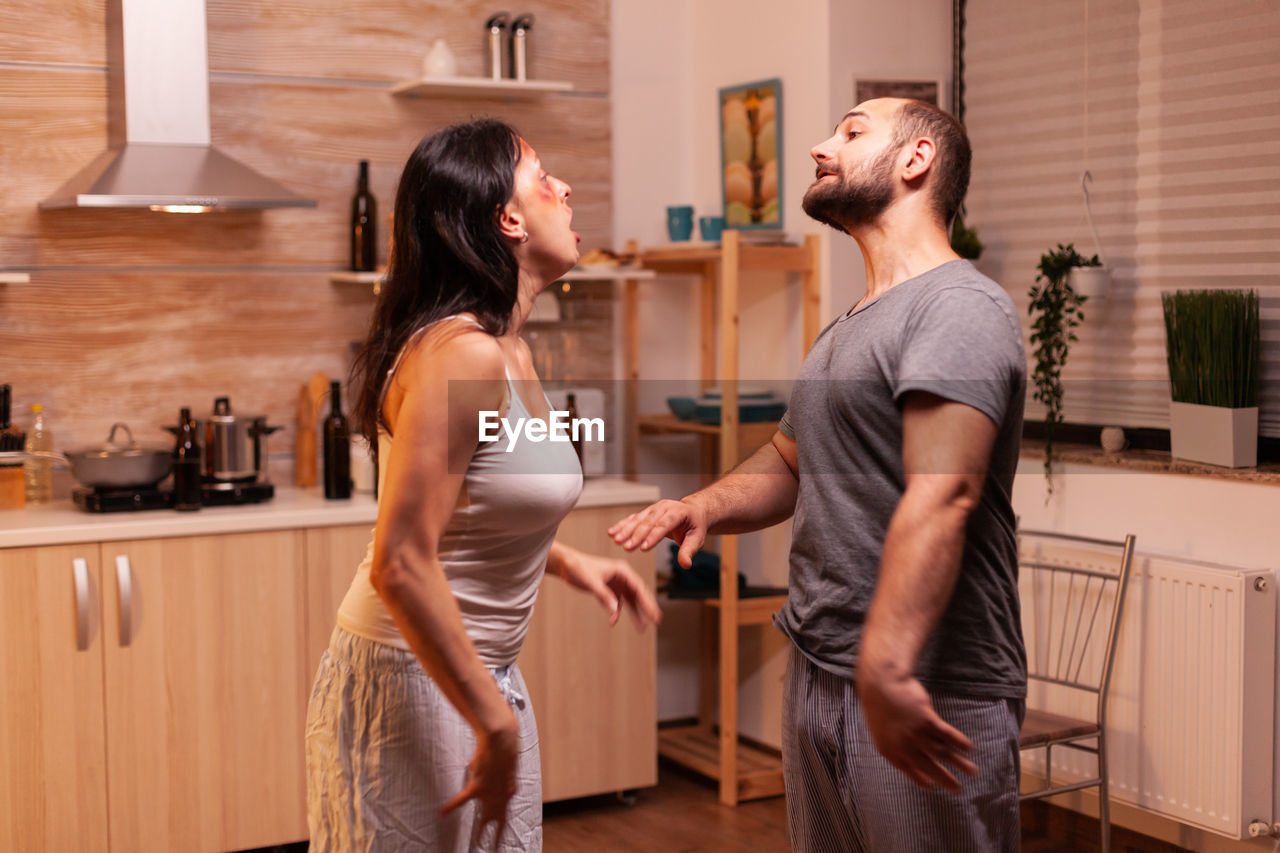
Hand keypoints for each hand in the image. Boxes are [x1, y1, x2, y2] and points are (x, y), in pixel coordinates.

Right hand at [441, 712, 519, 847]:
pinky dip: (451, 806)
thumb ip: (493, 775)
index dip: (502, 822)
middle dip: (497, 837)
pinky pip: (462, 800)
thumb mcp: (504, 764)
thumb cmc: (503, 747)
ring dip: (481, 833)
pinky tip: (442, 813)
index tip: (501, 833)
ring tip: (478, 844)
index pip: (506, 811)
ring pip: (485, 818)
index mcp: (510, 790)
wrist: (501, 740)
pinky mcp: (478, 788)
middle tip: (495, 850)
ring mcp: (491, 794)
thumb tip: (479, 771)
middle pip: (499, 820)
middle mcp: (502, 796)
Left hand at [559, 551, 662, 627]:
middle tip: (657, 620)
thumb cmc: (580, 568)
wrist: (567, 565)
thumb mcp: (592, 582)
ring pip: (630, 600)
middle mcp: (622, 577)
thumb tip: (615, 612)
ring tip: (642, 627)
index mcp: (622, 570)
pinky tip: (613, 621)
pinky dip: (616, 613)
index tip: (655, 613)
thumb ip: (604, 596)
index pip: (639, 587)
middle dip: (647, 607)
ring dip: (635, 613)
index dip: (648, 601)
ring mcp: (616, 584)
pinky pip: (617, 604)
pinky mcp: (609, 590)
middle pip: (639, 594)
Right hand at [608, 498, 708, 568]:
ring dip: (625, 529)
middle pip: (648, 522)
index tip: (643, 548)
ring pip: (638, 519)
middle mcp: (664, 507)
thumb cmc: (694, 526)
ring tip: (616, 539)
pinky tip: (612, 532)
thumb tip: (685, 565)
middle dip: (636, 534)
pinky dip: (622, 525)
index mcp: (678, 512)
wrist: (692, 512)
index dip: (653, 536)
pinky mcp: (646, 513)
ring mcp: (654, 509)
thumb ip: (689, 551)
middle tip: (626, 546)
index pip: (664, 525)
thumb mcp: (697, 539)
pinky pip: (633, 518)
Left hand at [856, 662, 976, 791]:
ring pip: (942, 753)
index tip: (931, 786)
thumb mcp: (880, 731)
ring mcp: (917, 734)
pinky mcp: (927, 720)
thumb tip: (908, 755)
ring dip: (960, 763)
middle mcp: (905, 747)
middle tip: (957, 790)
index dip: (922, 780)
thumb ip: (894, 745)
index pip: (909, 772)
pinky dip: (960, 742)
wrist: (881, 684)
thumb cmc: (879, 705)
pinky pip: (947, 735)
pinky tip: (970, 748)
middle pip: (929, 767)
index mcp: (890, 752)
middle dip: (945, 779)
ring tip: (973, 772)